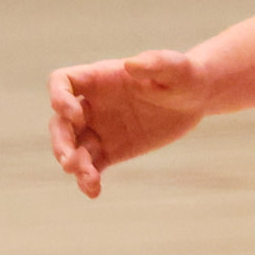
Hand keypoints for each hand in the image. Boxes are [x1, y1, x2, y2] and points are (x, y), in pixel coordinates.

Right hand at [49, 50, 211, 196]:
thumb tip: (130, 65)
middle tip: (70, 160)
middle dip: (61, 141)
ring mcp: (98, 129)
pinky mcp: (111, 150)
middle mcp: (91, 104)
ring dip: (73, 164)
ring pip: (73, 148)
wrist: (195, 98)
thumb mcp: (176, 67)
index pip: (61, 82)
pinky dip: (88, 180)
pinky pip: (91, 166)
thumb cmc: (184, 75)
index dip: (59, 98)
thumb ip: (156, 62)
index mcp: (99, 79)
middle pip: (60, 122)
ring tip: (88, 178)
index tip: (77, 115)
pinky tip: (94, 191)